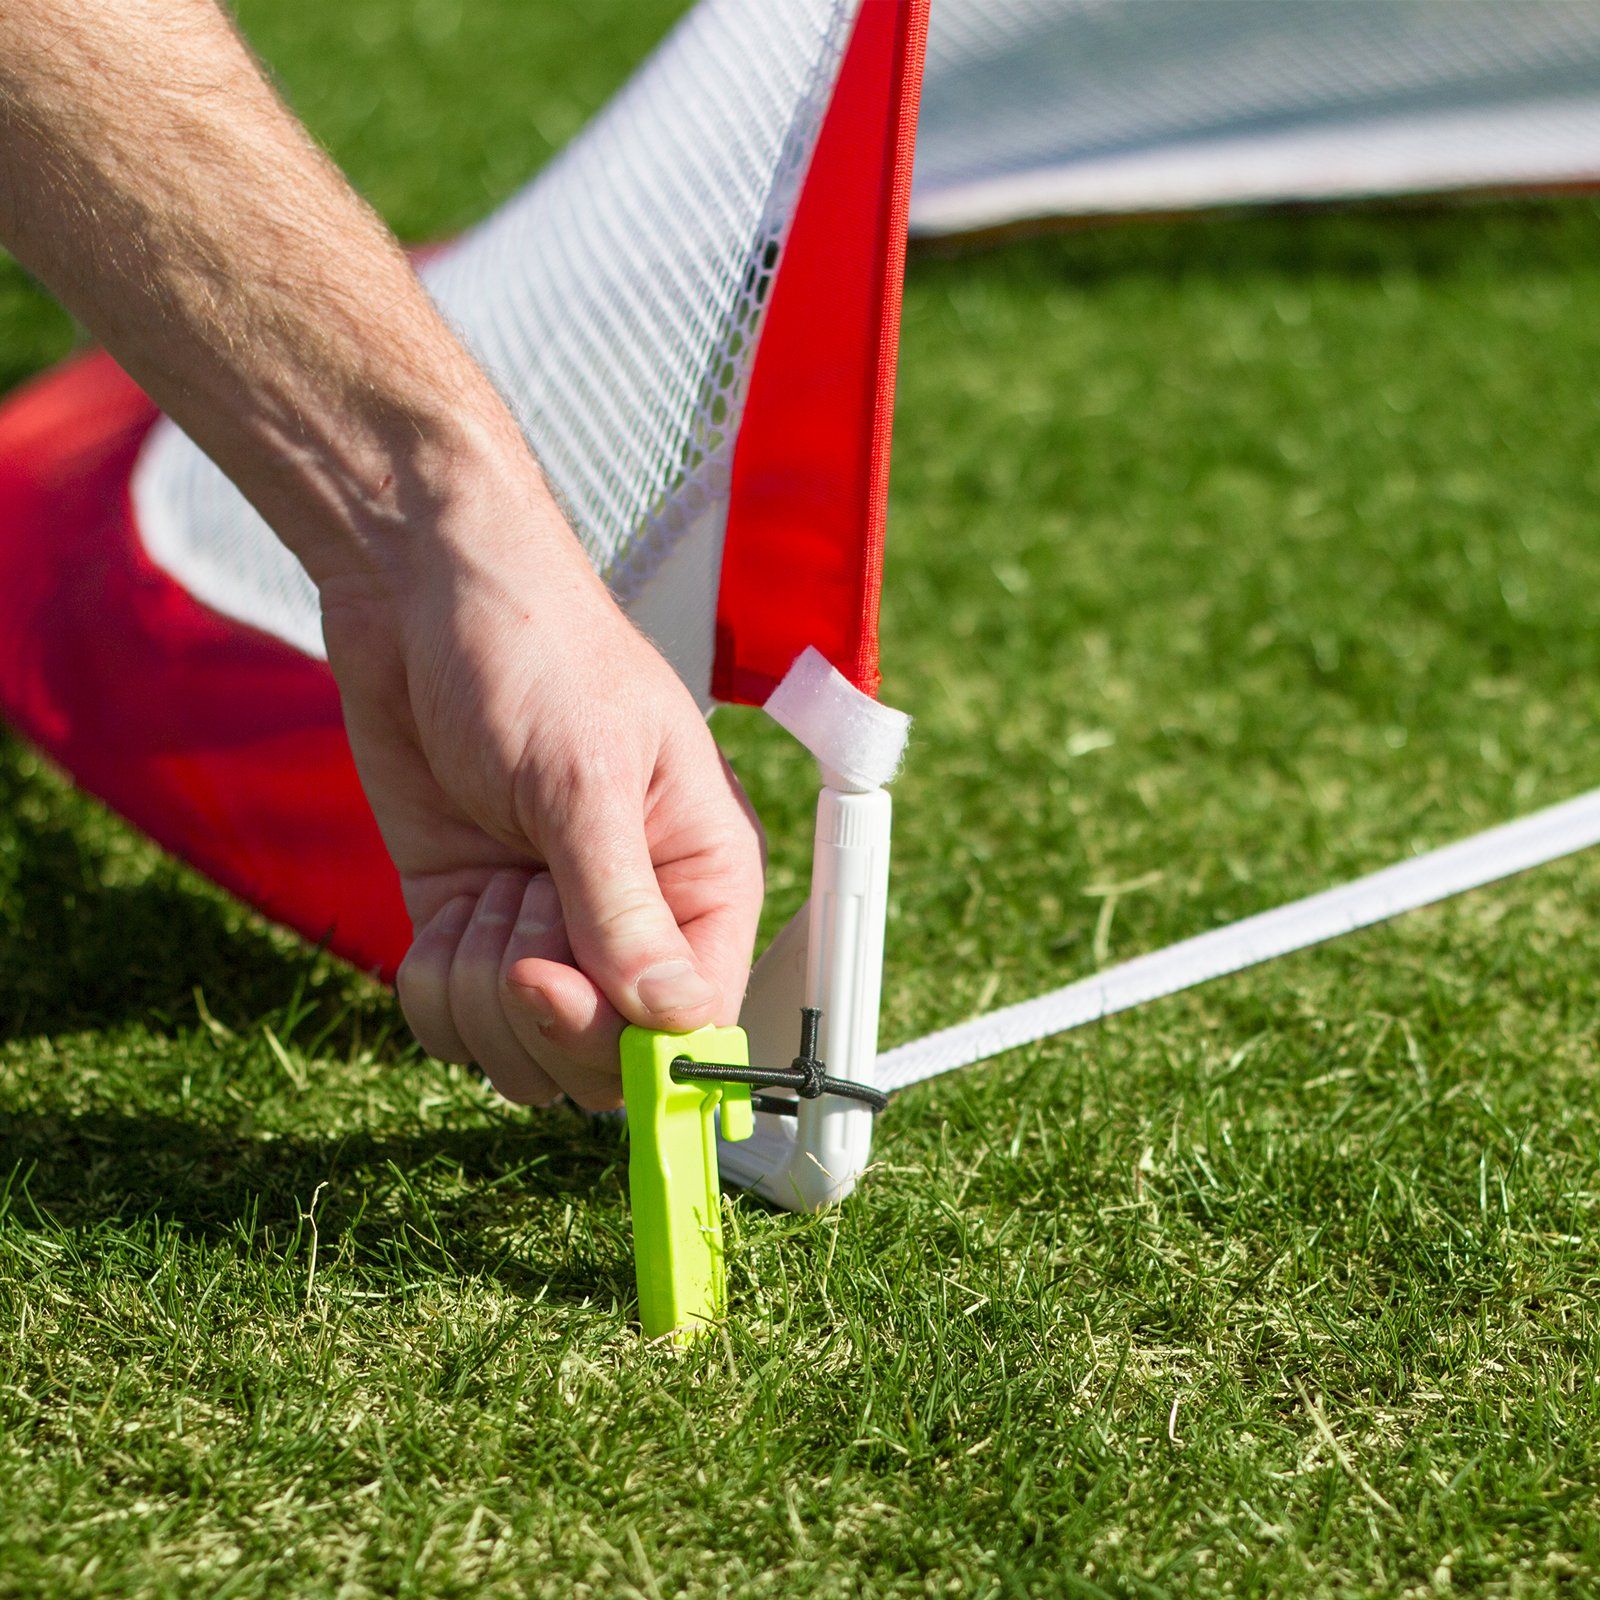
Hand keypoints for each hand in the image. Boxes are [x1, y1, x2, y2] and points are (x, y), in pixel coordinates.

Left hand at [320, 445, 764, 1110]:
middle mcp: (635, 922)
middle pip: (603, 1061)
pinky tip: (443, 908)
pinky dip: (431, 987)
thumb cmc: (536, 653)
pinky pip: (453, 1023)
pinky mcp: (472, 926)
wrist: (421, 593)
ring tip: (485, 885)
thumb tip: (667, 1018)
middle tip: (511, 909)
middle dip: (538, 1008)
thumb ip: (623, 907)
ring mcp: (548, 931)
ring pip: (519, 1056)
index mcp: (703, 883)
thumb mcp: (586, 779)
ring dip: (477, 990)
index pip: (695, 1020)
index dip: (625, 1039)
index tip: (549, 984)